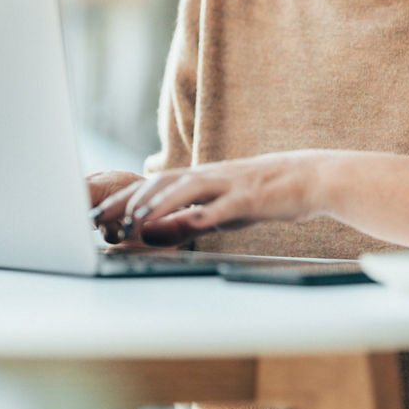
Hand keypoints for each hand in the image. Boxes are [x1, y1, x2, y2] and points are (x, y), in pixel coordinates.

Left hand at [89, 152, 325, 244]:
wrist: (313, 177)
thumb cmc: (269, 195)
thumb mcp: (222, 210)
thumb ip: (191, 219)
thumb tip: (155, 233)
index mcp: (202, 177)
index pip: (154, 184)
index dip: (123, 197)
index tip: (95, 212)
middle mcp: (210, 176)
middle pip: (160, 182)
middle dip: (127, 200)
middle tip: (99, 216)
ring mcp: (229, 184)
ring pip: (186, 188)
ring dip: (156, 204)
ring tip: (131, 220)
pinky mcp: (250, 197)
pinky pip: (221, 206)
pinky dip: (200, 215)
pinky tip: (182, 225)